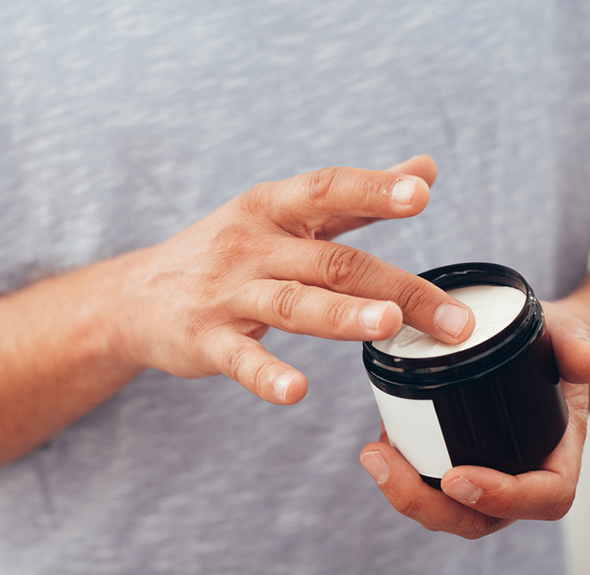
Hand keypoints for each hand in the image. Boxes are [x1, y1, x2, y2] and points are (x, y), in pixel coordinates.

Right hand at [110, 156, 475, 403]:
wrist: (136, 296)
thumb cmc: (226, 252)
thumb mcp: (280, 213)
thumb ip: (353, 198)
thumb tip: (424, 168)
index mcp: (273, 208)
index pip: (327, 190)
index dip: (372, 190)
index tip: (419, 194)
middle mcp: (252, 245)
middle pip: (333, 263)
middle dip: (398, 289)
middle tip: (454, 318)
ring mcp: (227, 294)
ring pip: (293, 304)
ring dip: (343, 315)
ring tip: (389, 326)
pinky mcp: (206, 341)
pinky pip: (241, 359)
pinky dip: (267, 376)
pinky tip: (296, 390)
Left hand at [358, 303, 589, 538]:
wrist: (530, 351)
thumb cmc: (551, 347)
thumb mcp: (569, 336)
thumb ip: (578, 345)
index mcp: (558, 460)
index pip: (543, 498)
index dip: (503, 498)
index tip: (456, 477)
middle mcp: (521, 482)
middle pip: (479, 520)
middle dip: (429, 505)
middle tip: (388, 464)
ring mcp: (484, 484)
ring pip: (445, 513)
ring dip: (404, 495)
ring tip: (374, 454)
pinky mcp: (451, 472)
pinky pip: (426, 493)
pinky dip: (399, 477)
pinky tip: (377, 446)